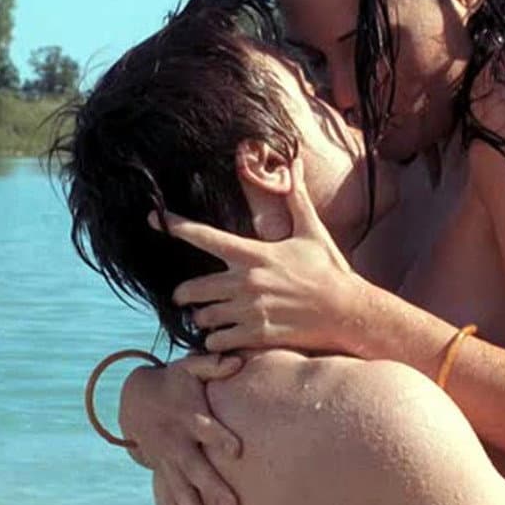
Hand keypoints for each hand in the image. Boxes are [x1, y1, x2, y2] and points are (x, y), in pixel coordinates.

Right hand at [120, 353, 243, 504]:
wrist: (134, 401)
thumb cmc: (172, 383)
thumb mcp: (189, 368)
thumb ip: (213, 366)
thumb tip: (238, 361)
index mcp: (187, 417)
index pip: (205, 428)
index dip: (219, 437)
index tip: (236, 449)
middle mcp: (177, 445)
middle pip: (196, 469)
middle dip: (212, 489)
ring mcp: (168, 464)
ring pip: (182, 493)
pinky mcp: (164, 476)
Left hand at [150, 157, 365, 353]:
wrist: (348, 312)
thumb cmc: (330, 271)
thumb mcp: (312, 231)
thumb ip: (296, 199)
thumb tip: (295, 164)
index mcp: (255, 254)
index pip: (205, 236)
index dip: (176, 226)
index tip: (155, 219)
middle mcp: (247, 282)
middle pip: (194, 288)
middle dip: (183, 293)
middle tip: (182, 296)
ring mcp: (250, 310)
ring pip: (204, 316)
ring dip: (201, 317)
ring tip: (206, 316)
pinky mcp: (257, 336)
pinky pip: (219, 340)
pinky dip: (215, 339)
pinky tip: (221, 336)